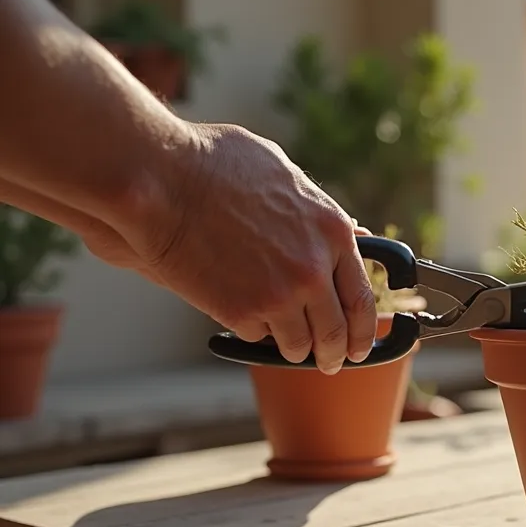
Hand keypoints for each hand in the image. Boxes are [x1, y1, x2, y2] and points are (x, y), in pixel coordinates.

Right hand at [121, 123, 375, 373]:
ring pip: (298, 343)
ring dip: (293, 348)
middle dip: (334, 353)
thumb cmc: (216, 164)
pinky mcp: (242, 313)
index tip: (359, 344)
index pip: (362, 296)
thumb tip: (352, 231)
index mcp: (333, 233)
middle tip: (329, 362)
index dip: (364, 328)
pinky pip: (257, 337)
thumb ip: (319, 212)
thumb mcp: (286, 176)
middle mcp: (314, 269)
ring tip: (286, 345)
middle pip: (336, 331)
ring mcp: (280, 295)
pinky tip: (239, 314)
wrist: (161, 179)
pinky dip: (250, 331)